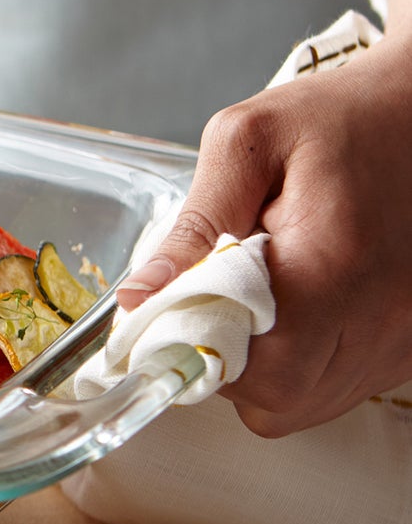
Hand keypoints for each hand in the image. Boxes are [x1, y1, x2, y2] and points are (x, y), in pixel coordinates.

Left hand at [116, 35, 411, 436]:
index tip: (174, 313)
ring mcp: (400, 340)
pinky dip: (301, 368)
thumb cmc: (345, 117)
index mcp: (333, 265)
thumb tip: (138, 296)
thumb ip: (193, 224)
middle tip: (214, 302)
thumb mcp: (249, 144)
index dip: (199, 348)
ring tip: (256, 302)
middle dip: (224, 362)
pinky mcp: (407, 348)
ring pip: (302, 405)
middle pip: (275, 397)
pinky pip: (336, 390)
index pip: (251, 364)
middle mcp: (380, 316)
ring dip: (261, 370)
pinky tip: (293, 313)